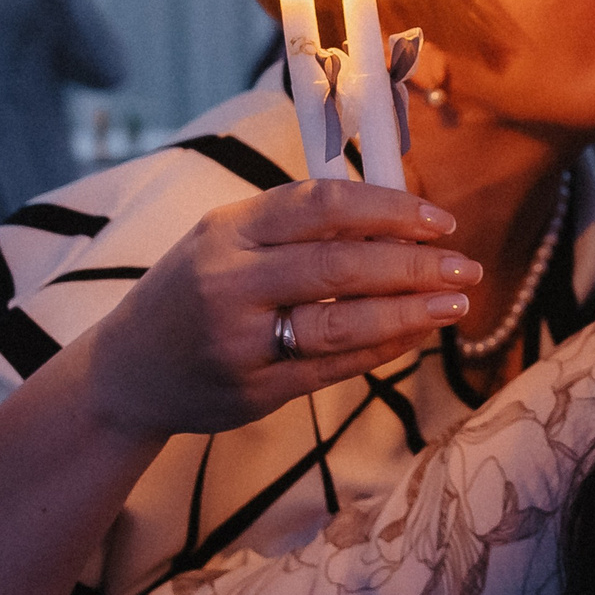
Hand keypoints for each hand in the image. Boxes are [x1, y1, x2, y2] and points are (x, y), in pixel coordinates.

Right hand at [79, 177, 476, 438]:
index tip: (439, 221)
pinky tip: (418, 333)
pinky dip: (384, 348)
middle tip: (466, 265)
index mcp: (227, 229)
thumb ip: (299, 225)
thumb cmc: (195, 291)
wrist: (128, 372)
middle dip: (413, 265)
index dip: (388, 209)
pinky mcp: (254, 389)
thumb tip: (398, 216)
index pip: (320, 205)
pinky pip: (333, 366)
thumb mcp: (228, 240)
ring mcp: (239, 340)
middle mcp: (229, 282)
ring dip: (410, 311)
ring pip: (341, 323)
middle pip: (338, 266)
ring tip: (457, 302)